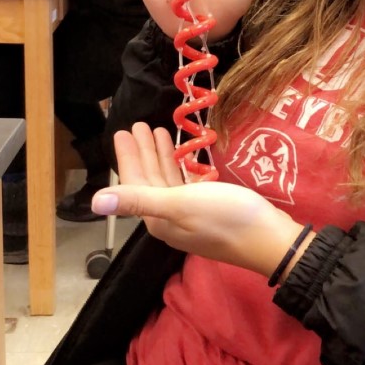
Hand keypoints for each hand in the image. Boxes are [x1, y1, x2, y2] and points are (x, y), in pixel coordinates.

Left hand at [94, 124, 304, 277]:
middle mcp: (169, 219)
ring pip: (167, 182)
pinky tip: (183, 157)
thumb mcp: (180, 204)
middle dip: (143, 153)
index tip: (124, 130)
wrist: (269, 239)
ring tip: (158, 132)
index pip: (134, 184)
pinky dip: (180, 168)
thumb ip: (138, 199)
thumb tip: (95, 203)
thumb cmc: (225, 217)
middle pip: (149, 181)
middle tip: (138, 125)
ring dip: (160, 157)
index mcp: (158, 218)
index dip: (129, 157)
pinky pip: (185, 186)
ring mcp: (189, 216)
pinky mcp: (208, 211)